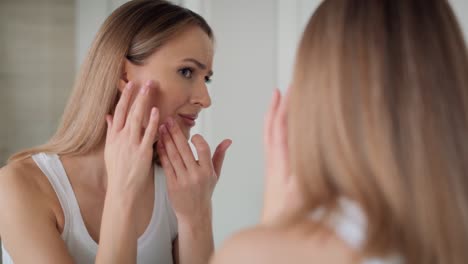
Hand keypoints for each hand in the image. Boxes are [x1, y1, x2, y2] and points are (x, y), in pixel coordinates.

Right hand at [104, 80, 159, 193]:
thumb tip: (108, 116)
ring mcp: (131, 144)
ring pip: (137, 118)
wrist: (122, 189)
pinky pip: (148, 134)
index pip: (118, 111)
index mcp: (113, 136)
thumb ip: (111, 131)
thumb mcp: (110, 149)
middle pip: (129, 111)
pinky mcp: (142, 152)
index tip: (130, 84)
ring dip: (144, 102)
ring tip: (150, 88)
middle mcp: (121, 138)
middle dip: (137, 94)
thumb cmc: (118, 170)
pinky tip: (156, 111)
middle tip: (145, 81)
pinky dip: (152, 122)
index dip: (125, 97)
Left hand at [156, 117, 231, 223]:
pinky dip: (162, 153)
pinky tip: (158, 143)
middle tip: (169, 120)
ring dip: (166, 140)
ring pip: (173, 155)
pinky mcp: (172, 184)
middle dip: (175, 133)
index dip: (198, 140)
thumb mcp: (215, 175)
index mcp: (207, 171)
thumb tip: (228, 140)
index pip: (204, 149)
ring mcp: (183, 180)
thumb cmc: (205, 192)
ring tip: (161, 128)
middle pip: (184, 149)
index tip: (193, 133)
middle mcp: (196, 175)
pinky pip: (166, 165)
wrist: (194, 214)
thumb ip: (219, 155)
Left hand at [261, 89, 302, 224]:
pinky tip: (280, 129)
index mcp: (279, 162)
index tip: (288, 91)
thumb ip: (306, 174)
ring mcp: (272, 166)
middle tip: (281, 90)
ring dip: (273, 116)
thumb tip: (312, 153)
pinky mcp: (274, 172)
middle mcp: (273, 161)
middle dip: (276, 107)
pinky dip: (275, 129)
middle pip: (271, 127)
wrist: (274, 228)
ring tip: (277, 103)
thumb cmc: (288, 215)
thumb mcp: (301, 194)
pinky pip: (272, 143)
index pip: (280, 128)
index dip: (284, 108)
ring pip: (270, 134)